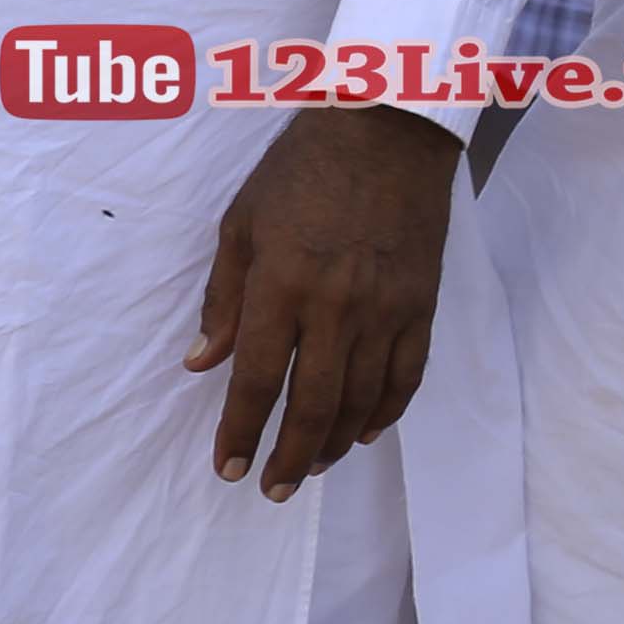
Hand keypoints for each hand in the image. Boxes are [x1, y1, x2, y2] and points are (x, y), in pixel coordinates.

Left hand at [192, 102, 452, 497]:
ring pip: (363, 400)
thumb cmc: (298, 173)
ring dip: (334, 443)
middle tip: (271, 489)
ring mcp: (386, 310)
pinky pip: (407, 376)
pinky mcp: (422, 306)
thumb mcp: (239, 225)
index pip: (256, 378)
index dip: (241, 429)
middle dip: (288, 455)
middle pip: (313, 404)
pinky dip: (386, 412)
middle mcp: (335, 307)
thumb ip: (223, 298)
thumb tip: (202, 361)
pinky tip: (364, 433)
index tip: (228, 467)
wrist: (386, 134)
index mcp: (280, 285)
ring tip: (308, 467)